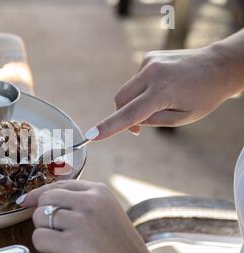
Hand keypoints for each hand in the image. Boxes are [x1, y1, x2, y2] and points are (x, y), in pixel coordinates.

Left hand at [17, 180, 191, 252]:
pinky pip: (39, 237)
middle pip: (45, 198)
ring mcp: (80, 221)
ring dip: (45, 232)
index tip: (27, 200)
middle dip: (43, 215)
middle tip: (54, 231)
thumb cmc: (121, 251)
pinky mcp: (71, 243)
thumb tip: (44, 199)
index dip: (39, 193)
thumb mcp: (107, 214)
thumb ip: (82, 203)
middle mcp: (90, 202)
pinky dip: (43, 247)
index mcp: (99, 192)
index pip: (59, 184)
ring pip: (39, 217)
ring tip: (62, 243)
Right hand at [94, 46, 238, 139]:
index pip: (129, 114)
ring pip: (126, 91)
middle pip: (120, 100)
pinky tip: (161, 89)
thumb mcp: (182, 118)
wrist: (219, 66)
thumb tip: (131, 120)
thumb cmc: (205, 96)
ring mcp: (149, 62)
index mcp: (162, 92)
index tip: (92, 136)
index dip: (109, 127)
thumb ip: (152, 121)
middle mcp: (151, 73)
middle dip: (123, 115)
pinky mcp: (148, 57)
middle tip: (138, 129)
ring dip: (134, 102)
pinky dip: (141, 90)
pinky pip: (135, 81)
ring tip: (159, 103)